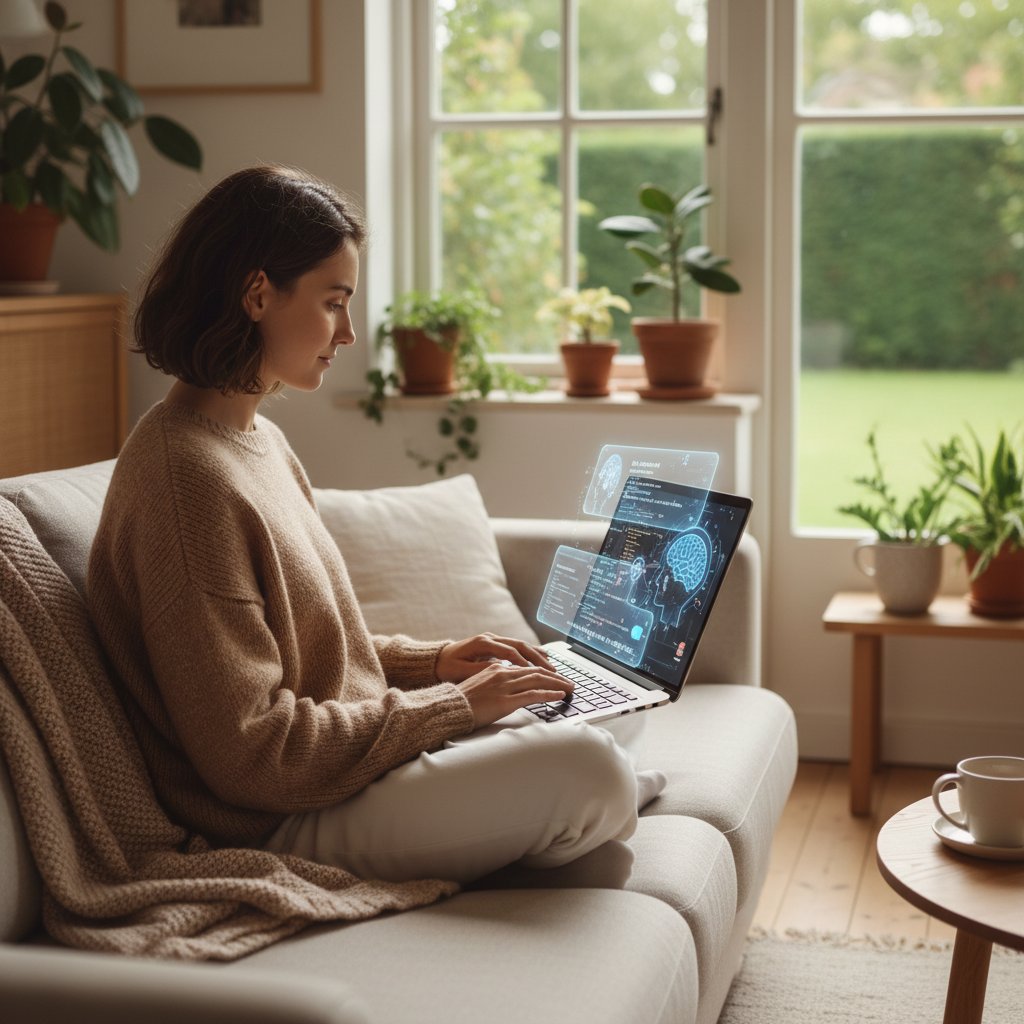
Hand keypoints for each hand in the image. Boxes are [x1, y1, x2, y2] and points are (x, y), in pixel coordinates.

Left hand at [436, 632, 556, 682]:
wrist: (436, 660)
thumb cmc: (447, 667)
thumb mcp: (461, 671)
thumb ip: (481, 671)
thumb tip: (501, 671)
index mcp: (483, 643)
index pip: (510, 652)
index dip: (525, 663)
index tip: (537, 674)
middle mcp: (491, 638)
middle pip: (520, 646)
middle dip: (538, 660)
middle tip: (554, 673)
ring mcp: (494, 640)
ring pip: (521, 645)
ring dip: (538, 656)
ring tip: (553, 668)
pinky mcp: (495, 645)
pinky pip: (517, 648)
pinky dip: (531, 654)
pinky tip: (542, 660)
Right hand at [436, 633, 570, 728]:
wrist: (448, 709)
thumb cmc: (460, 702)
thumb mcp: (478, 686)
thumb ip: (494, 682)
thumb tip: (508, 686)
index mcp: (496, 668)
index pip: (526, 667)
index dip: (543, 671)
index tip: (555, 676)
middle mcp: (502, 673)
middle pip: (536, 672)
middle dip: (555, 677)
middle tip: (569, 682)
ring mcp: (505, 686)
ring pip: (538, 680)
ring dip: (557, 684)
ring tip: (570, 688)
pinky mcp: (506, 701)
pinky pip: (533, 695)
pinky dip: (549, 694)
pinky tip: (559, 696)